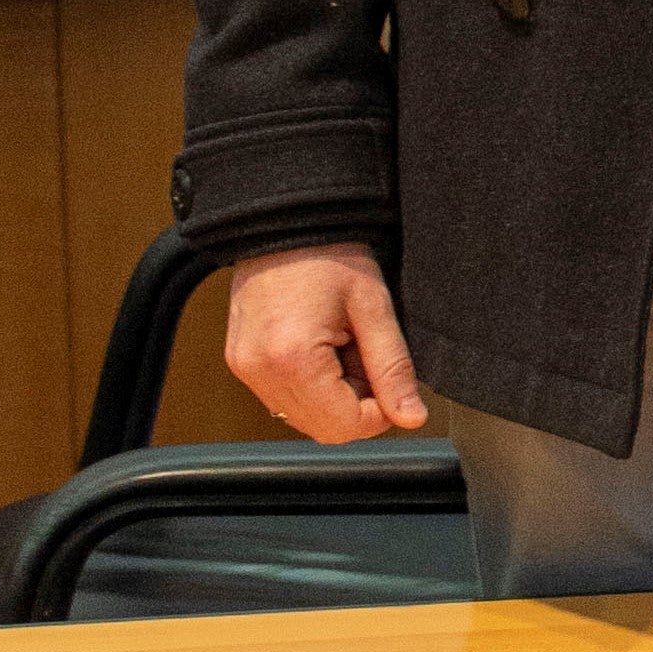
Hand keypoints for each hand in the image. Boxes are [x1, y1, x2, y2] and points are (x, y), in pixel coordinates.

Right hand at [223, 242, 428, 441]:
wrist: (285, 223)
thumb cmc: (328, 256)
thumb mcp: (374, 307)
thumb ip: (393, 367)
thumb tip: (411, 416)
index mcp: (293, 361)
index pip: (343, 426)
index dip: (379, 414)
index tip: (393, 385)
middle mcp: (260, 373)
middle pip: (321, 428)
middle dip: (357, 405)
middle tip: (368, 358)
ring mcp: (245, 370)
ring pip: (301, 416)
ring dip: (334, 395)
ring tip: (344, 346)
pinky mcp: (241, 363)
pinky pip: (283, 396)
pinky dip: (311, 384)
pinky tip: (323, 347)